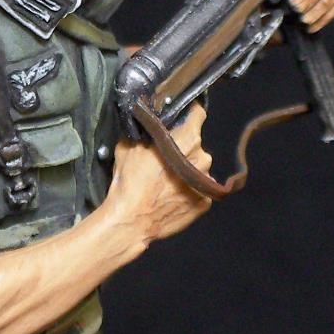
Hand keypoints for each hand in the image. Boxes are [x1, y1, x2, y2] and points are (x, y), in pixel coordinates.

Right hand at [107, 104, 211, 246]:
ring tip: (166, 180)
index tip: (185, 115)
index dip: (190, 113)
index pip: (198, 116)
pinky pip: (198, 188)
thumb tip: (146, 125)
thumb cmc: (130, 181)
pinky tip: (171, 195)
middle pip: (195, 145)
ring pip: (198, 168)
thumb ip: (144, 133)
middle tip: (163, 157)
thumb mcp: (128, 147)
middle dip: (183, 147)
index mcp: (186, 140)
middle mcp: (202, 158)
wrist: (132, 220)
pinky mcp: (205, 203)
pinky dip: (188, 189)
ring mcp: (205, 182)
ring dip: (186, 169)